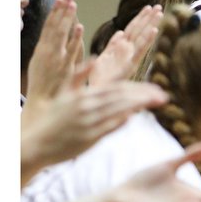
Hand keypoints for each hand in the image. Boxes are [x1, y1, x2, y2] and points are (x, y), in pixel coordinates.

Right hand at [22, 80, 167, 184]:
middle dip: (145, 95)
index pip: (117, 87)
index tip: (156, 88)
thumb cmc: (53, 119)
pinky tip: (134, 116)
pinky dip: (121, 120)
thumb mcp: (63, 94)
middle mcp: (87, 106)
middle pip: (122, 96)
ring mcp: (88, 122)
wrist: (37, 143)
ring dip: (139, 105)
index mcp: (83, 95)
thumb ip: (79, 76)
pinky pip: (108, 127)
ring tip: (157, 103)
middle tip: (164, 95)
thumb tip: (94, 58)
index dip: (139, 87)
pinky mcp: (88, 137)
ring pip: (118, 109)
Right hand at [24, 0, 83, 101]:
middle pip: (56, 27)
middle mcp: (49, 52)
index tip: (62, 0)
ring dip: (66, 19)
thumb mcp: (46, 64)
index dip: (56, 13)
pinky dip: (74, 38)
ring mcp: (56, 59)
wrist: (42, 101)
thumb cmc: (45, 84)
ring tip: (72, 4)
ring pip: (61, 34)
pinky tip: (79, 27)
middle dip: (62, 11)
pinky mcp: (63, 67)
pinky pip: (70, 50)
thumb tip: (66, 39)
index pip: (50, 26)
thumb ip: (56, 51)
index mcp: (43, 49)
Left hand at [88, 5, 162, 85]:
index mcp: (119, 49)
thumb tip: (119, 33)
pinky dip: (146, 41)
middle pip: (139, 31)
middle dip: (149, 19)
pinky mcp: (129, 67)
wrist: (95, 97)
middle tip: (159, 6)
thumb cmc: (98, 80)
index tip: (148, 7)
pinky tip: (154, 31)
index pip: (132, 29)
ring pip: (141, 38)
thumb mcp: (102, 59)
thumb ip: (112, 46)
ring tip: (159, 13)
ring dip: (151, 25)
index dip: (140, 18)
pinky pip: (139, 52)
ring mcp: (128, 58)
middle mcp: (126, 52)